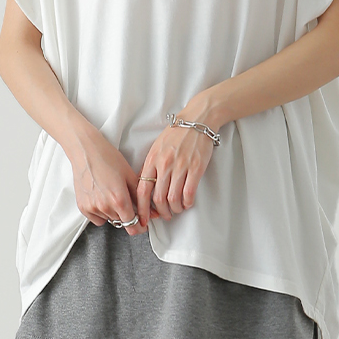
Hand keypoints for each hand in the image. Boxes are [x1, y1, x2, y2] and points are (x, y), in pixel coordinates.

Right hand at [69, 127, 158, 235]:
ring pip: (110, 220)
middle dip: (128, 216)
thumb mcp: (130, 176)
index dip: (140, 227)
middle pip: (122, 222)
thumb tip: (153, 213)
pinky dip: (101, 213)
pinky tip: (101, 197)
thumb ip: (141, 199)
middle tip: (126, 200)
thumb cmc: (108, 158)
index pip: (133, 226)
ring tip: (112, 194)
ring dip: (114, 213)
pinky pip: (97, 219)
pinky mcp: (83, 207)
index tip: (142, 224)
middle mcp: (105, 207)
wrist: (85, 150)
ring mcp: (92, 208)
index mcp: (119, 200)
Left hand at [136, 102, 219, 226]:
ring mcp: (181, 166)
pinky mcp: (196, 168)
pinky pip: (189, 193)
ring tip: (177, 209)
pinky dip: (187, 203)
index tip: (144, 219)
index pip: (142, 190)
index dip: (142, 208)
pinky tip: (188, 203)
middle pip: (158, 198)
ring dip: (175, 209)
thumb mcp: (157, 148)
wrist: (196, 120)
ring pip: (173, 198)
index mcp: (152, 160)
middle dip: (161, 212)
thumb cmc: (176, 134)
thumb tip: (143, 186)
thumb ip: (150, 166)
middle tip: (165, 216)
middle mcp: (164, 164)